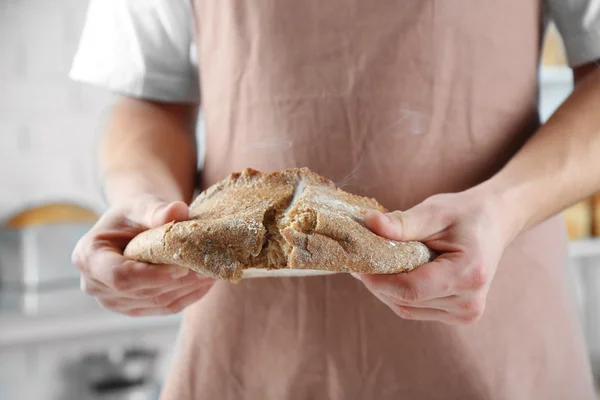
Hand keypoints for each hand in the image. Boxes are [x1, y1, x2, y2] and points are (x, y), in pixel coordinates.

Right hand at [72, 195, 214, 316]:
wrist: (135, 224)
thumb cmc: (135, 212)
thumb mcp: (142, 204)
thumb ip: (156, 210)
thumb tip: (178, 211)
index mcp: (88, 256)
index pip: (120, 276)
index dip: (152, 276)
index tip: (182, 267)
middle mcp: (94, 284)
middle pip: (141, 292)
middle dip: (177, 282)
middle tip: (208, 269)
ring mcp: (113, 301)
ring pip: (156, 303)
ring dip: (188, 290)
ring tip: (212, 273)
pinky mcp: (133, 308)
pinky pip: (164, 308)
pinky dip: (188, 296)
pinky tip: (206, 283)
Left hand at [354, 191, 513, 324]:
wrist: (494, 222)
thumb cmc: (465, 214)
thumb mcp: (434, 211)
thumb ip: (402, 223)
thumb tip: (369, 222)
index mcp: (468, 274)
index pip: (411, 289)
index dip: (378, 280)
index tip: (357, 263)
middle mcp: (469, 302)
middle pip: (406, 301)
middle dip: (377, 283)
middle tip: (359, 260)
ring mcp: (466, 313)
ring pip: (407, 309)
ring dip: (386, 290)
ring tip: (374, 265)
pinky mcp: (459, 315)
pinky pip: (416, 309)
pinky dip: (399, 293)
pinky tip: (393, 274)